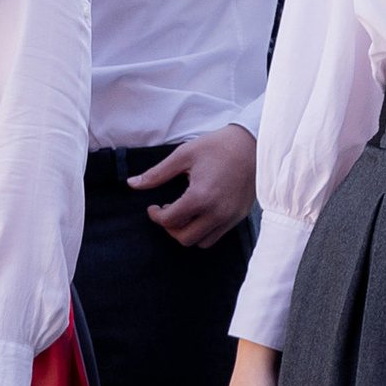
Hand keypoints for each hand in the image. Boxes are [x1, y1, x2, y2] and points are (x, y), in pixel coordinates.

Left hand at [129, 125, 257, 249]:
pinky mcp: (240, 216)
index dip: (156, 216)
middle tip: (168, 211)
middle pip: (185, 238)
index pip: (170, 221)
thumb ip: (157, 174)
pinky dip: (205, 230)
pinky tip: (201, 211)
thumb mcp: (184, 155)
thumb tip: (132, 184)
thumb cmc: (218, 146)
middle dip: (170, 228)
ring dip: (188, 232)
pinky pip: (218, 235)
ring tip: (185, 213)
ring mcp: (231, 217)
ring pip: (202, 242)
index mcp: (201, 197)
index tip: (153, 207)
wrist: (254, 143)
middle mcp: (217, 212)